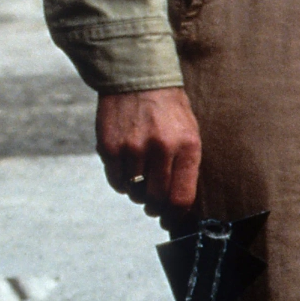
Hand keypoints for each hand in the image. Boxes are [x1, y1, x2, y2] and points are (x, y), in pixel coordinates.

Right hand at [97, 87, 200, 223]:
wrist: (139, 79)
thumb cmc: (170, 111)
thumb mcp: (189, 132)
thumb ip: (185, 166)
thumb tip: (178, 204)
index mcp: (187, 146)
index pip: (181, 196)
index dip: (176, 215)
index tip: (172, 221)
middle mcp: (161, 148)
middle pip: (156, 199)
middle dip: (156, 207)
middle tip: (154, 205)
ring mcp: (133, 149)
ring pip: (134, 192)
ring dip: (138, 191)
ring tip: (142, 175)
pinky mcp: (110, 147)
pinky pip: (116, 181)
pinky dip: (122, 182)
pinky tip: (128, 168)